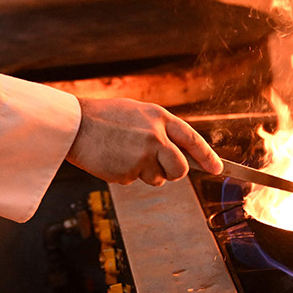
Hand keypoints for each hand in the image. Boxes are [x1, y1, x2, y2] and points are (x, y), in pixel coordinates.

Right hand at [65, 96, 222, 186]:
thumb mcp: (136, 113)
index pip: (192, 139)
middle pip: (180, 169)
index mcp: (159, 117)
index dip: (208, 156)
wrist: (74, 125)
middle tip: (158, 168)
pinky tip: (112, 159)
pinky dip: (124, 174)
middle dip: (173, 173)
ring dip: (144, 173)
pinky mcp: (128, 171)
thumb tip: (175, 150)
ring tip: (123, 154)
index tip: (218, 169)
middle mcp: (156, 136)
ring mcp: (143, 155)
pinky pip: (134, 180)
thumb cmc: (102, 117)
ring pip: (157, 179)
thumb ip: (157, 128)